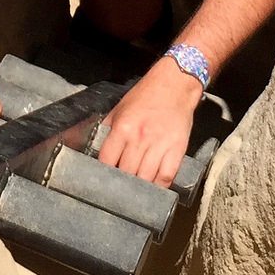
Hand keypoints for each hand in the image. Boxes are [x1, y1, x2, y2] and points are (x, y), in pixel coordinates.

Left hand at [96, 59, 201, 185]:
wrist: (175, 84)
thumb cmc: (146, 95)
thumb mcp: (120, 108)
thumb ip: (109, 129)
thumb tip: (98, 149)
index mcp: (123, 128)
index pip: (107, 160)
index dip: (104, 172)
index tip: (104, 178)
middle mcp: (140, 138)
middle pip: (126, 172)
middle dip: (122, 181)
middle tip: (121, 186)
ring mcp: (160, 145)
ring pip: (145, 178)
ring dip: (140, 186)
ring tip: (136, 189)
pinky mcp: (177, 149)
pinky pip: (166, 176)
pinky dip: (160, 186)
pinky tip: (155, 187)